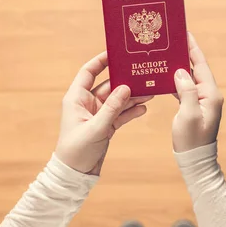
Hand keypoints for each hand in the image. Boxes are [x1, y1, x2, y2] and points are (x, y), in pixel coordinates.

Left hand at [55, 52, 152, 174]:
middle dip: (125, 81)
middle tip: (142, 74)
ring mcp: (98, 114)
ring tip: (149, 91)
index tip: (116, 53)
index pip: (89, 72)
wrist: (75, 173)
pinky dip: (131, 111)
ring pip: (118, 100)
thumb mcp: (95, 128)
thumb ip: (111, 108)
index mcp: (77, 98)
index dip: (101, 61)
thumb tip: (125, 88)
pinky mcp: (106, 125)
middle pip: (109, 86)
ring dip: (132, 97)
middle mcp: (87, 104)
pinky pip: (121, 114)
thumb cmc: (76, 150)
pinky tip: (144, 108)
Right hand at [172, 32, 223, 151]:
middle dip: (185, 54)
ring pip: (190, 78)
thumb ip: (187, 91)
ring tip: (166, 54)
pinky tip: (165, 76)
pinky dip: (175, 81)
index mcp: (211, 95)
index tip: (185, 34)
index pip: (201, 66)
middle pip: (196, 69)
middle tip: (172, 40)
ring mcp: (203, 102)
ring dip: (179, 67)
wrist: (195, 160)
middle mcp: (209, 95)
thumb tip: (182, 71)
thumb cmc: (192, 140)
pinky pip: (185, 89)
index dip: (193, 49)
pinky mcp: (195, 108)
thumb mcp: (189, 115)